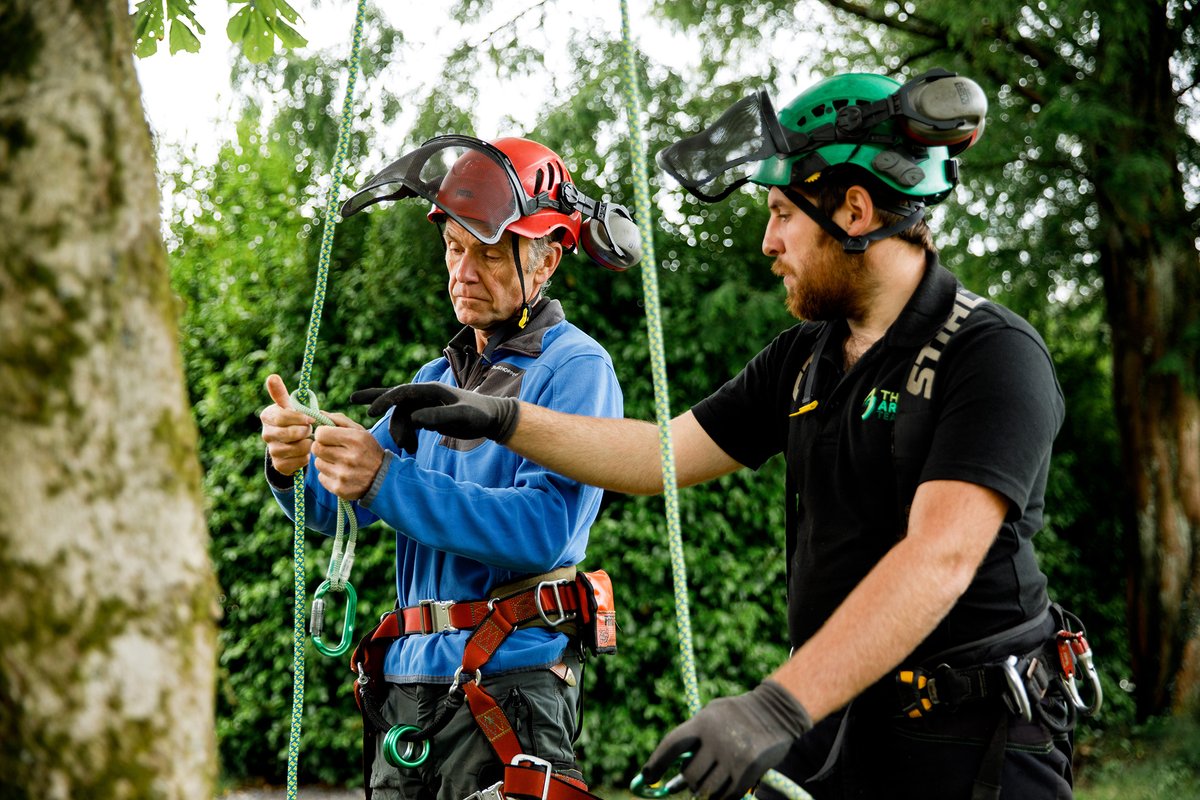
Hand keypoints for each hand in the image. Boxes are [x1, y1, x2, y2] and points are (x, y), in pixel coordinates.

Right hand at [261, 374, 314, 475]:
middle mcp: (266, 434)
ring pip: (296, 448)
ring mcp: (272, 450)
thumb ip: (280, 392)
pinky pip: (298, 462)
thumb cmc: (292, 419)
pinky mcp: (279, 465)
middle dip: (305, 431)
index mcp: (267, 416)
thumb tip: (271, 376)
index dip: (300, 418)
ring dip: (307, 444)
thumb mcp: (288, 405)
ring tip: (308, 439)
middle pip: (290, 433)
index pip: (283, 417)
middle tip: (310, 429)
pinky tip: (305, 451)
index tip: (312, 418)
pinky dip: (306, 457)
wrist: (291, 442)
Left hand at [311, 413, 383, 500]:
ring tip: (339, 462)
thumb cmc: (368, 451)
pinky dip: (328, 474)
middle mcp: (349, 458)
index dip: (323, 433)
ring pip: (317, 463)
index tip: (328, 436)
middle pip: (316, 448)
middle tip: (332, 449)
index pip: (321, 433)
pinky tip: (340, 473)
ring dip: (325, 461)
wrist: (384, 478)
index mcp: (355, 440)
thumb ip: (339, 420)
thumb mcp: (360, 432)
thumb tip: (317, 414)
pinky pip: (321, 477)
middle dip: (322, 447)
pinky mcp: (339, 488)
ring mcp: (343, 475)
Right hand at [350, 383, 519, 443]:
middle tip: (359, 409)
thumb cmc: (479, 415)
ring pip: (401, 416)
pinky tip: (410, 449)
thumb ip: (439, 416)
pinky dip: (405, 435)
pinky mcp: (427, 415)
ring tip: (410, 450)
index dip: (384, 400)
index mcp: (431, 390)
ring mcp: (425, 405)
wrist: (492, 418)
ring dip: (400, 433)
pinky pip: (408, 422)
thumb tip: (415, 418)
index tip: (369, 411)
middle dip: (379, 406)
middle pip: (395, 400)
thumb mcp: (462, 417)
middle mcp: (425, 395)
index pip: (401, 392)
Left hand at [638, 680, 811, 799]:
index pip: (671, 746)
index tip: (647, 777)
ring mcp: (733, 756)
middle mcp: (716, 739)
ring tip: (713, 781)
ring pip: (706, 789)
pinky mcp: (748, 770)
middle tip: (695, 779)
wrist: (775, 713)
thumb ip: (693, 740)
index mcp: (702, 722)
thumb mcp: (712, 716)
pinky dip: (723, 797)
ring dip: (706, 791)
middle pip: (689, 774)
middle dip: (689, 781)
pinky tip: (726, 788)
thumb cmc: (736, 716)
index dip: (656, 763)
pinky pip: (727, 796)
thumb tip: (673, 777)